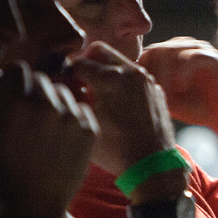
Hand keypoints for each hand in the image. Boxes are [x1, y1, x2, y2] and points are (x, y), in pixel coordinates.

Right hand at [0, 61, 96, 217]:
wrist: (36, 205)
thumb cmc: (10, 172)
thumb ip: (3, 103)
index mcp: (14, 105)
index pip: (18, 70)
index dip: (17, 76)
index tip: (17, 82)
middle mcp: (44, 105)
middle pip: (43, 79)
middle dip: (37, 89)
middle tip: (34, 106)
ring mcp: (70, 116)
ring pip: (65, 92)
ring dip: (57, 101)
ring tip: (51, 123)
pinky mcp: (89, 128)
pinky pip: (83, 108)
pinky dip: (75, 115)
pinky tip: (66, 133)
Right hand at [66, 42, 175, 175]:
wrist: (154, 166)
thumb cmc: (115, 149)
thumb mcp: (85, 122)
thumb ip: (72, 96)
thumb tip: (62, 84)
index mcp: (112, 78)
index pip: (79, 62)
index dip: (65, 73)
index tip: (61, 84)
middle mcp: (133, 73)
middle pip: (100, 51)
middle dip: (86, 62)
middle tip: (77, 81)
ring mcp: (147, 80)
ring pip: (119, 62)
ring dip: (104, 71)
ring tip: (94, 93)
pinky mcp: (156, 90)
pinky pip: (133, 77)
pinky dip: (120, 82)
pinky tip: (113, 102)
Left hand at [138, 37, 217, 132]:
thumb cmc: (197, 109)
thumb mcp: (166, 99)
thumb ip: (147, 90)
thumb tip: (119, 92)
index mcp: (172, 53)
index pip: (145, 54)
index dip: (137, 73)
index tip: (133, 94)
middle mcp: (185, 46)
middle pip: (154, 50)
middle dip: (148, 73)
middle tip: (145, 94)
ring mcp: (199, 48)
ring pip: (169, 52)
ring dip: (162, 74)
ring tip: (160, 95)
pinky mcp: (213, 57)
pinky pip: (190, 58)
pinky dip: (180, 74)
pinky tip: (177, 91)